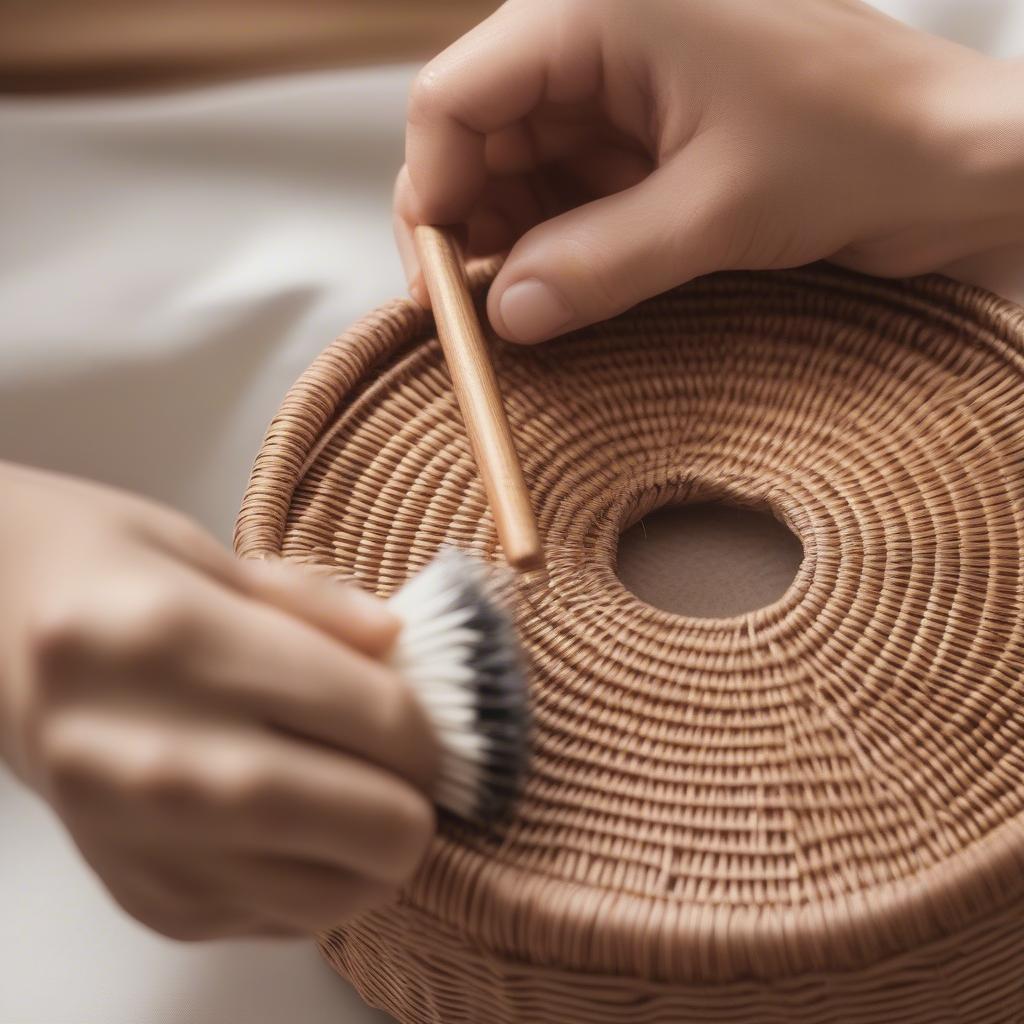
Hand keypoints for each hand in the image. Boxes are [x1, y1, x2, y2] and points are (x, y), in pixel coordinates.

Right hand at [0, 463, 438, 938]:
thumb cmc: (96, 572)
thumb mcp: (202, 548)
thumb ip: (314, 603)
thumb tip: (402, 648)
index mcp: (178, 645)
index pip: (376, 718)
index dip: (433, 724)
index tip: (436, 718)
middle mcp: (152, 758)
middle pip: (369, 824)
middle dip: (420, 796)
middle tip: (411, 762)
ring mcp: (142, 844)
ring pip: (338, 894)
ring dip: (379, 849)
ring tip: (364, 793)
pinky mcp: (143, 896)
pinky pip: (283, 918)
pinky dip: (322, 878)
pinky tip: (301, 823)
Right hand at [395, 0, 1023, 342]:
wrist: (958, 160)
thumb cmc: (864, 141)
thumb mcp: (716, 211)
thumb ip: (596, 266)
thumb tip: (503, 316)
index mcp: (602, 5)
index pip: (456, 97)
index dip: (433, 195)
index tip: (440, 287)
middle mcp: (599, 31)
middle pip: (480, 136)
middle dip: (474, 230)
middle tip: (484, 317)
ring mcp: (623, 83)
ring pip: (522, 170)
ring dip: (517, 245)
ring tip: (533, 311)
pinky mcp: (648, 130)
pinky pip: (571, 189)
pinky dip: (561, 243)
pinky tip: (571, 288)